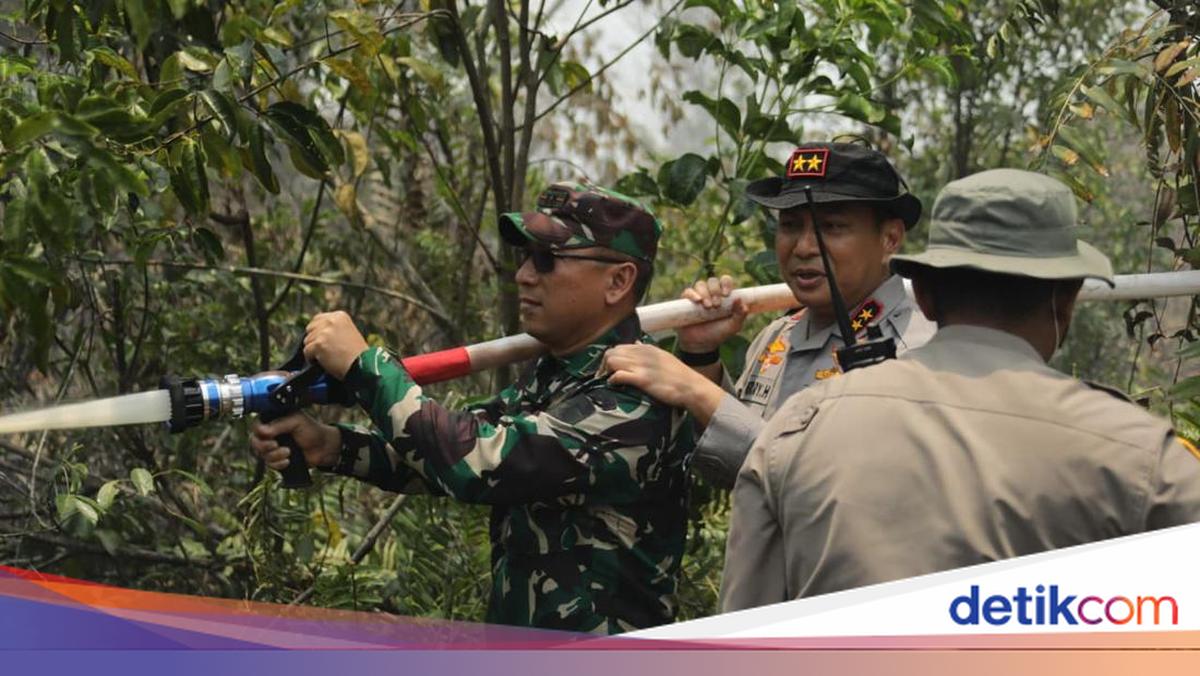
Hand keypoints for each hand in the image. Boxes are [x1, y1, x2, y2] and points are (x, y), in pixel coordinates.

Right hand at [250, 412, 340, 470]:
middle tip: (276, 445)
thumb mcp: (296, 421)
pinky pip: (269, 465)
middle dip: (264, 446)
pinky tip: (288, 461)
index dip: (259, 433)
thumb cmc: (312, 430)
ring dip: (274, 456)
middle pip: (254, 442)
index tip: (270, 437)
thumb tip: (262, 431)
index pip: (256, 427)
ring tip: (288, 452)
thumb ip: (279, 425)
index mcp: (274, 421)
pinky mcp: (278, 460)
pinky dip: (278, 464)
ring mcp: (274, 448)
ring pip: (261, 455)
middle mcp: (271, 434)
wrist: (324, 448)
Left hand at [304, 311, 368, 378]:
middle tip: (324, 351)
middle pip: (310, 329)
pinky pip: (306, 352)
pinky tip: (322, 363)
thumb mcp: (348, 332)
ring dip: (313, 351)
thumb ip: (333, 329)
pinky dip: (311, 359)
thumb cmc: (357, 354)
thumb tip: (315, 333)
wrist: (362, 366)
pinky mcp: (319, 344)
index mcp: (339, 316)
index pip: (318, 319)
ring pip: (307, 341)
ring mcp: (324, 332)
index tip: (323, 341)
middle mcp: (331, 321)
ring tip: (326, 358)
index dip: (317, 331)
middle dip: (314, 340)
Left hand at [602, 344, 724, 423]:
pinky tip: (614, 385)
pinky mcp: (642, 379)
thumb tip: (635, 344)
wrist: (691, 387)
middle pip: (612, 352)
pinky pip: (619, 375)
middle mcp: (642, 354)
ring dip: (605, 371)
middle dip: (604, 364)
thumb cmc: (679, 376)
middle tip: (604, 376)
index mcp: (647, 348)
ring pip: (612, 361)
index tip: (610, 368)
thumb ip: (648, 351)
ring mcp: (642, 366)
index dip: (612, 357)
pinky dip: (612, 379)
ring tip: (608, 380)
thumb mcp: (663, 357)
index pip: (620, 347)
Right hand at [676, 275, 747, 352]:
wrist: (701, 345)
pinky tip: (697, 301)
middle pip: (712, 281)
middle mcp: (711, 293)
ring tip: (707, 307)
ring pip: (700, 284)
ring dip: (705, 293)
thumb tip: (740, 299)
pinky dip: (692, 294)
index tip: (726, 294)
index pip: (725, 280)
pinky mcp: (686, 302)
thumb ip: (740, 314)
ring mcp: (698, 297)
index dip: (726, 283)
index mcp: (723, 296)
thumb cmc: (718, 333)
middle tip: (716, 305)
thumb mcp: (733, 326)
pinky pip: (688, 291)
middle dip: (715, 291)